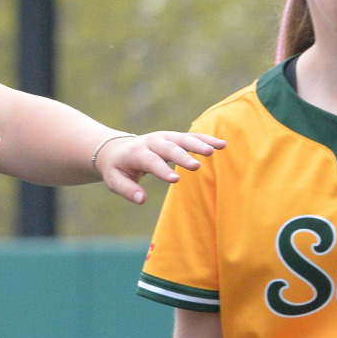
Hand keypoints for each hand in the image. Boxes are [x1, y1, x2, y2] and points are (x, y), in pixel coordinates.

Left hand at [93, 131, 226, 204]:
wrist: (116, 148)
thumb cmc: (117, 169)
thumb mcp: (114, 180)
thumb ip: (127, 190)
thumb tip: (141, 200)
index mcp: (136, 153)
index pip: (150, 161)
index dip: (162, 170)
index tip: (175, 179)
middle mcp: (151, 142)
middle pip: (168, 148)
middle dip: (182, 156)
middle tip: (196, 166)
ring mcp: (164, 137)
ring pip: (183, 139)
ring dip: (199, 144)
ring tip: (216, 150)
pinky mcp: (174, 137)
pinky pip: (191, 137)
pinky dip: (206, 139)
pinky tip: (222, 145)